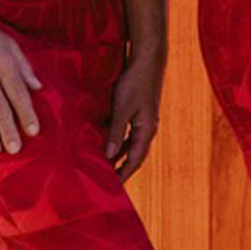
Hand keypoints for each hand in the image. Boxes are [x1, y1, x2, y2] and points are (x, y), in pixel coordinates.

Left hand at [106, 49, 164, 179]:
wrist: (148, 60)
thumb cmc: (136, 83)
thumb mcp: (123, 109)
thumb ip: (116, 132)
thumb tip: (109, 156)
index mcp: (147, 130)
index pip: (135, 160)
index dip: (123, 174)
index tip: (111, 189)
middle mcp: (147, 128)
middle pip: (134, 155)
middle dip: (121, 168)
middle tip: (105, 182)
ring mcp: (143, 120)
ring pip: (130, 144)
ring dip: (117, 155)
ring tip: (102, 166)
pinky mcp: (138, 112)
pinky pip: (127, 133)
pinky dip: (116, 141)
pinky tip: (103, 142)